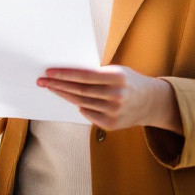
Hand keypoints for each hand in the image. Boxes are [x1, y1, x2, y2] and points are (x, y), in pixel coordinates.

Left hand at [38, 66, 180, 132]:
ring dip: (64, 95)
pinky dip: (79, 106)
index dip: (64, 74)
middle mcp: (116, 95)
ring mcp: (115, 112)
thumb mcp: (117, 70)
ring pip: (81, 103)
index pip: (84, 75)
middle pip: (79, 90)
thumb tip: (68, 72)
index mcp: (117, 77)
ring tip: (51, 88)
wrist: (151, 102)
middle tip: (42, 81)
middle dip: (58, 85)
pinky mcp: (113, 124)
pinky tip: (72, 100)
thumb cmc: (128, 81)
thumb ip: (97, 72)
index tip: (49, 72)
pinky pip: (89, 114)